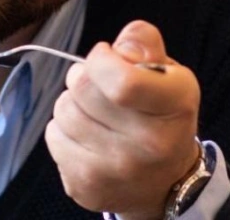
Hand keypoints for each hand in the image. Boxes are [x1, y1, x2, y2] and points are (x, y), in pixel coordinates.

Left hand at [45, 20, 201, 218]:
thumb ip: (144, 44)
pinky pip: (53, 136)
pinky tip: (87, 137)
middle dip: (84, 77)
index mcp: (175, 105)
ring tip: (94, 113)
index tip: (107, 57)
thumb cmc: (160, 115)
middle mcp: (150, 144)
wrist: (163, 182)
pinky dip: (63, 130)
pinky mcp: (86, 185)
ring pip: (63, 110)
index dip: (102, 59)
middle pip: (82, 88)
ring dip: (73, 103)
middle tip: (99, 87)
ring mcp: (116, 170)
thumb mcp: (167, 72)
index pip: (121, 80)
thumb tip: (119, 47)